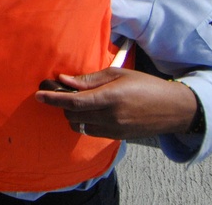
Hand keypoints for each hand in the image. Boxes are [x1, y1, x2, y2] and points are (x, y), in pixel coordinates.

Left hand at [35, 67, 197, 138]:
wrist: (173, 109)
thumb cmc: (146, 85)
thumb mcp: (118, 74)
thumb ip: (89, 79)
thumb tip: (64, 80)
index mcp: (110, 98)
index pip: (73, 101)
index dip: (52, 99)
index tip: (38, 95)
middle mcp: (110, 117)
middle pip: (72, 114)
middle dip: (63, 104)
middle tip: (62, 91)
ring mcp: (113, 130)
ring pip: (79, 125)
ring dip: (73, 114)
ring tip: (79, 101)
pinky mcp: (117, 138)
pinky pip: (91, 131)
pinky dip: (84, 122)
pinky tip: (91, 110)